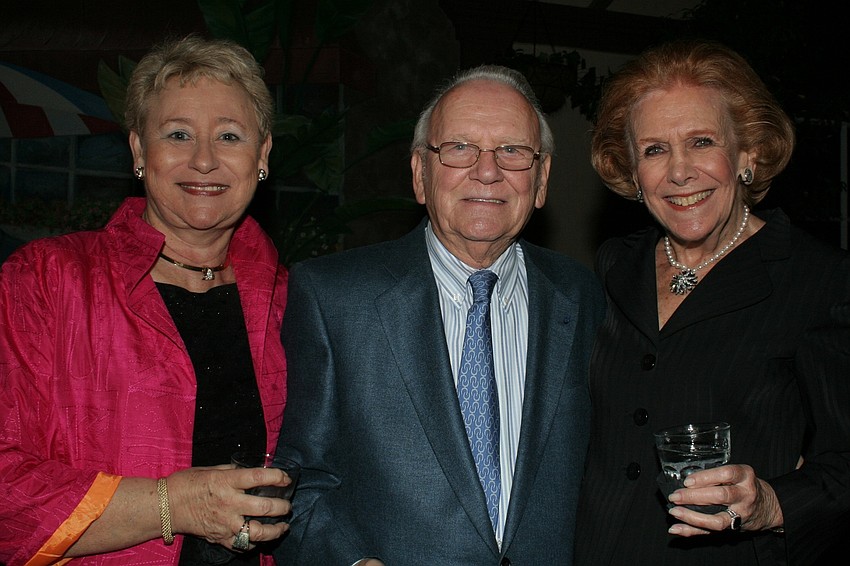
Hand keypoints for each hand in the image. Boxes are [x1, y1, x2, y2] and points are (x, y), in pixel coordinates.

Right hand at [167, 465, 291, 549]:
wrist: (165, 506)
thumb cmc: (186, 483)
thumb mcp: (212, 470)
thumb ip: (234, 472)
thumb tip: (252, 472)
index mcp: (227, 481)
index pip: (260, 478)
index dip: (278, 477)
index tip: (286, 478)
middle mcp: (229, 503)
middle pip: (265, 507)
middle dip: (282, 506)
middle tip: (287, 505)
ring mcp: (225, 523)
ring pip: (258, 532)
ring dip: (275, 530)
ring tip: (283, 526)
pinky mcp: (219, 537)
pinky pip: (242, 544)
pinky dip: (254, 542)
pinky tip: (260, 537)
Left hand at [665, 464, 783, 536]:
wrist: (768, 506)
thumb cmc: (744, 486)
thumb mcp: (737, 474)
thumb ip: (715, 476)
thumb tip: (683, 478)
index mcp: (745, 476)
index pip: (726, 474)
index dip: (705, 477)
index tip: (687, 481)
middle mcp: (745, 494)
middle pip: (720, 496)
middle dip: (694, 497)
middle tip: (676, 496)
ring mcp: (741, 514)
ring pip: (717, 519)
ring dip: (692, 517)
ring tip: (675, 511)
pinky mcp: (734, 528)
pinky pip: (711, 531)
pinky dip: (691, 531)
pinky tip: (677, 528)